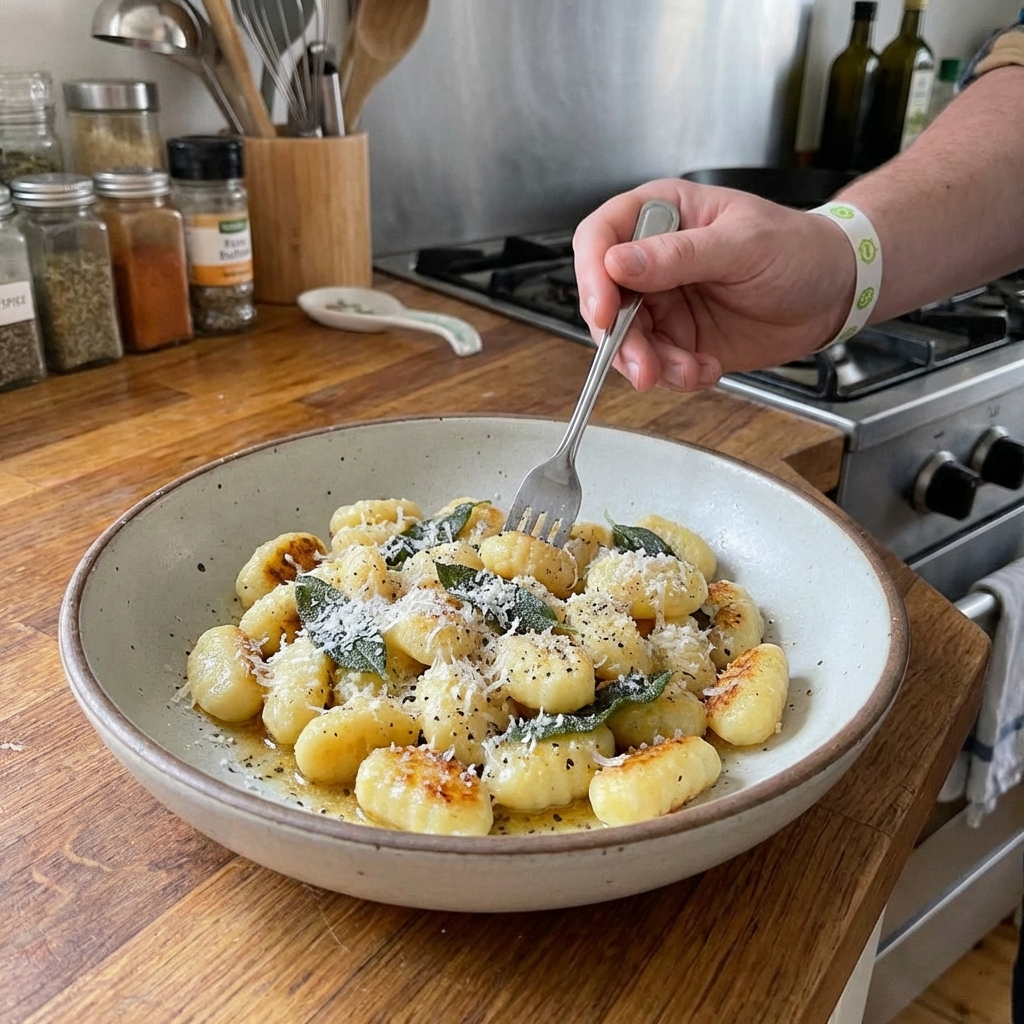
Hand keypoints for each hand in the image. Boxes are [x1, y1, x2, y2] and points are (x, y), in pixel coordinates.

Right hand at [573, 178, 856, 391]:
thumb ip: (678, 255)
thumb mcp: (742, 244)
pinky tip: (706, 370)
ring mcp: (663, 302)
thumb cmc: (797, 248)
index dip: (592, 275)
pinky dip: (675, 375)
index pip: (600, 238)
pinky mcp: (679, 339)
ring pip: (626, 340)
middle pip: (605, 300)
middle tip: (644, 365)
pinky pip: (656, 364)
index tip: (605, 311)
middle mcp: (652, 260)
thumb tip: (618, 263)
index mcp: (661, 214)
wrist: (833, 292)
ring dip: (650, 364)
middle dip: (621, 339)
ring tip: (688, 371)